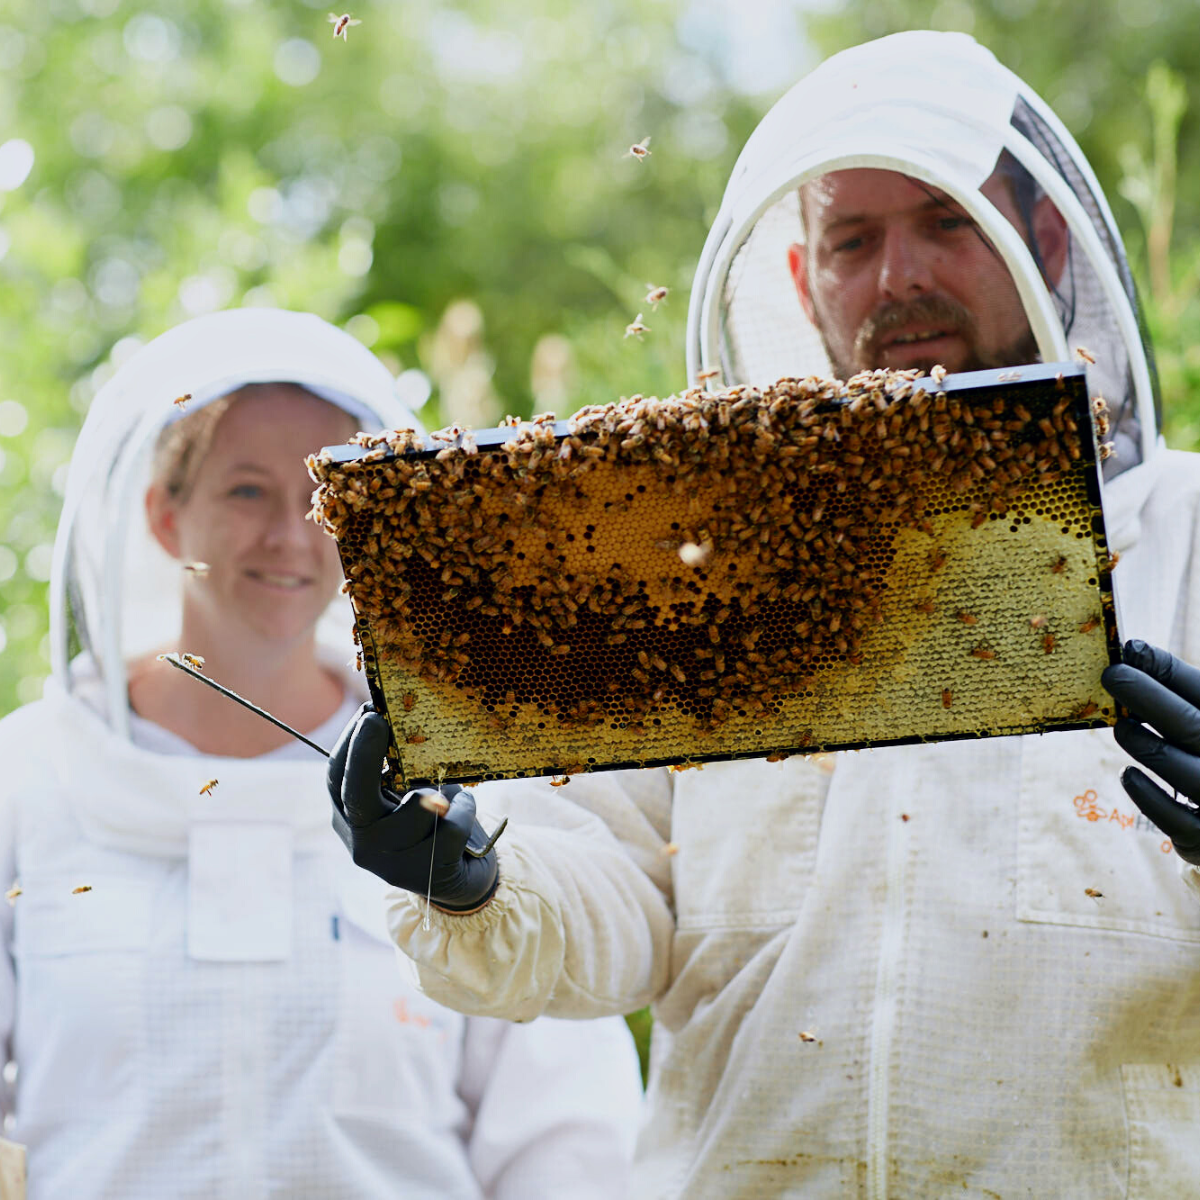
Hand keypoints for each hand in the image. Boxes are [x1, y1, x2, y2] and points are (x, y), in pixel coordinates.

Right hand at [327, 704, 503, 911]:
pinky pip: (450, 828)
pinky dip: (464, 810)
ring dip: (440, 789)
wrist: (460, 877)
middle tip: (378, 721)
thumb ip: (398, 769)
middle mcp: (362, 841)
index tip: (368, 711)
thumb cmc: (431, 822)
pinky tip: (463, 809)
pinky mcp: (425, 876)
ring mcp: (391, 863)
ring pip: (415, 810)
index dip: (349, 743)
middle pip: (356, 795)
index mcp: (352, 817)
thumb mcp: (406, 794)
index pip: (336, 778)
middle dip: (366, 754)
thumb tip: (399, 718)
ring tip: (449, 789)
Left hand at [1101, 640, 1199, 864]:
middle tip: (1112, 674)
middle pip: (1193, 726)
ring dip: (1144, 744)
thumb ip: (1178, 689)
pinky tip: (1129, 774)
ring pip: (1181, 771)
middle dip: (1149, 697)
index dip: (1169, 671)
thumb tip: (1133, 650)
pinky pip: (1175, 818)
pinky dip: (1147, 794)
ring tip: (1121, 727)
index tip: (1132, 648)